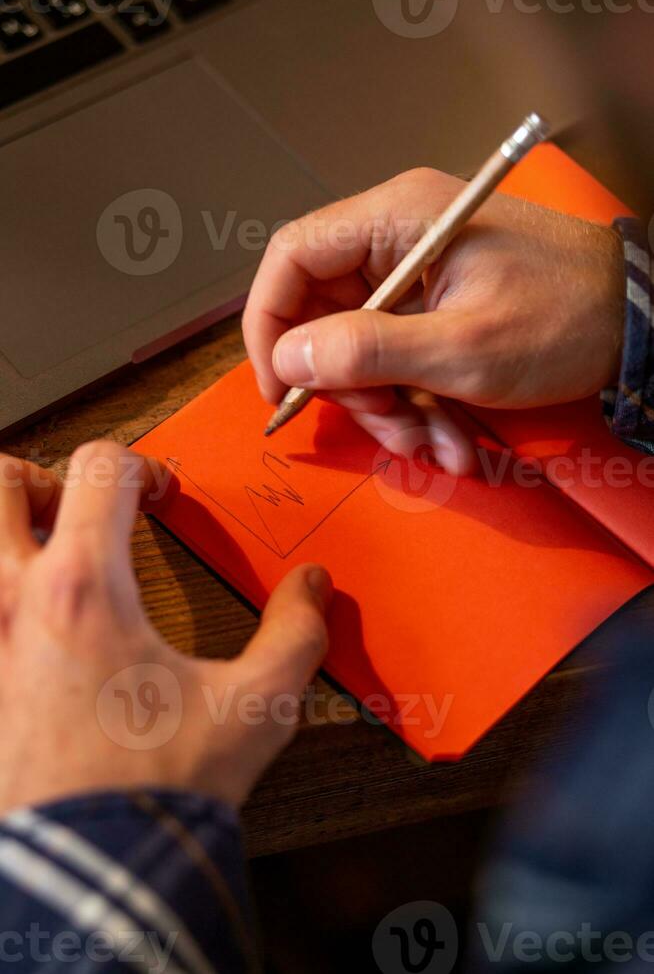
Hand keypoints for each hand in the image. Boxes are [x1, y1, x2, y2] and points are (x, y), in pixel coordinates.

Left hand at [0, 442, 330, 814]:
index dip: (141, 465)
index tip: (160, 496)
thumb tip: (312, 587)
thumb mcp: (253, 709)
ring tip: (45, 556)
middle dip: (41, 479)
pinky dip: (0, 594)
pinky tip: (35, 630)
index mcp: (85, 589)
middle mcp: (13, 602)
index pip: (99, 468)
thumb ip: (294, 636)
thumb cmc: (156, 794)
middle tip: (78, 509)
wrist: (88, 878)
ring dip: (5, 529)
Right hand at [243, 168, 624, 474]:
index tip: (279, 389)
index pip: (292, 258)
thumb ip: (367, 351)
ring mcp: (419, 275)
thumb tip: (288, 358)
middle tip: (391, 433)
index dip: (271, 324)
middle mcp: (398, 239)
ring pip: (363, 349)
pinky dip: (419, 405)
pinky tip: (455, 442)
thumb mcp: (462, 349)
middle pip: (326, 314)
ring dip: (392, 410)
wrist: (640, 323)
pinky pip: (401, 359)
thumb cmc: (560, 321)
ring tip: (441, 450)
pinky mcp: (439, 307)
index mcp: (395, 220)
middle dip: (354, 388)